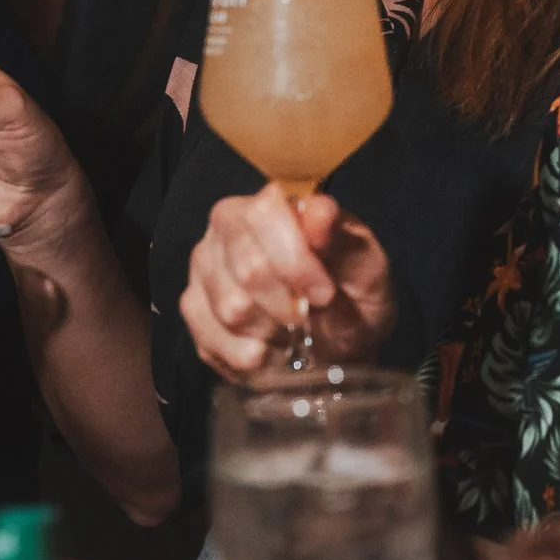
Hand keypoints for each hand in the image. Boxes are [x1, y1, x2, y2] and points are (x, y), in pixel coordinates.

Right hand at [179, 189, 394, 381]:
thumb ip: (346, 241)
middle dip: (287, 304)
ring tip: (290, 332)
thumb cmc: (353, 299)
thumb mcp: (367, 272)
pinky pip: (212, 339)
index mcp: (275, 203)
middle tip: (309, 318)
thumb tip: (320, 211)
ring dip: (271, 331)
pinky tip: (269, 349)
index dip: (295, 260)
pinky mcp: (192, 307)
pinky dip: (251, 355)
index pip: (264, 214)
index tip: (325, 294)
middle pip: (246, 266)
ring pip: (230, 308)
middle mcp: (228, 225)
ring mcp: (204, 266)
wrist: (338, 346)